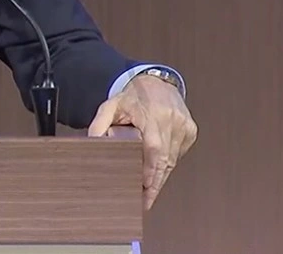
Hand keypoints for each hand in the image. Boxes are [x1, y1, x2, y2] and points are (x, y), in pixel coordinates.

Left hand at [88, 74, 197, 209]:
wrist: (156, 81)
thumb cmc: (133, 95)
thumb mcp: (111, 106)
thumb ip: (99, 124)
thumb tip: (92, 143)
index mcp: (153, 114)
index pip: (154, 148)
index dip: (151, 171)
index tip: (145, 188)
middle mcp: (172, 120)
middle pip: (166, 160)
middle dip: (156, 183)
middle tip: (146, 201)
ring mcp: (184, 126)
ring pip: (173, 160)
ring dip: (161, 175)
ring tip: (148, 191)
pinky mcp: (191, 131)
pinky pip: (178, 154)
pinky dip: (168, 163)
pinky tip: (157, 168)